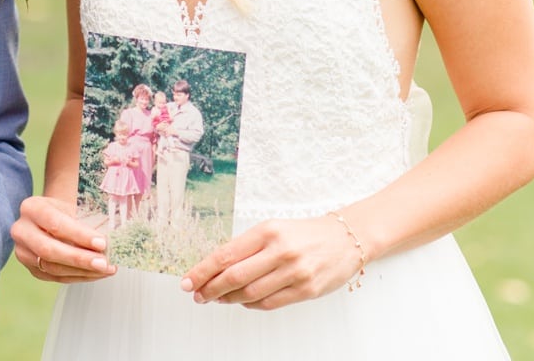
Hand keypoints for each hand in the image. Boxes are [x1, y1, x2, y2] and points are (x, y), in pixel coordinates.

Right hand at [10, 195, 114, 283]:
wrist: (50, 216)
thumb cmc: (65, 209)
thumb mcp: (73, 206)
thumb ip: (88, 220)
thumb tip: (112, 239)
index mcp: (31, 208)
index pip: (55, 224)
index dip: (79, 235)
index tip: (102, 242)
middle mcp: (22, 231)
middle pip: (49, 250)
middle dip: (80, 258)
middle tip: (103, 263)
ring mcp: (24, 252)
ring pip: (52, 267)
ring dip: (82, 271)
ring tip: (105, 269)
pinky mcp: (32, 269)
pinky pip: (56, 277)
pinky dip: (79, 276)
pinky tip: (95, 273)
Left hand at [180, 216, 361, 310]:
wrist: (346, 238)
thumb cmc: (305, 233)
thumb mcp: (274, 230)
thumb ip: (248, 247)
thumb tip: (216, 268)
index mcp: (267, 231)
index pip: (226, 254)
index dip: (202, 271)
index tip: (187, 281)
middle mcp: (280, 250)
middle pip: (234, 276)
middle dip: (210, 289)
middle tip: (197, 295)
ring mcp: (294, 272)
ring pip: (250, 293)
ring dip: (228, 299)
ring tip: (218, 299)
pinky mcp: (306, 289)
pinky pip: (269, 303)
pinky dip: (251, 304)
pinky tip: (243, 301)